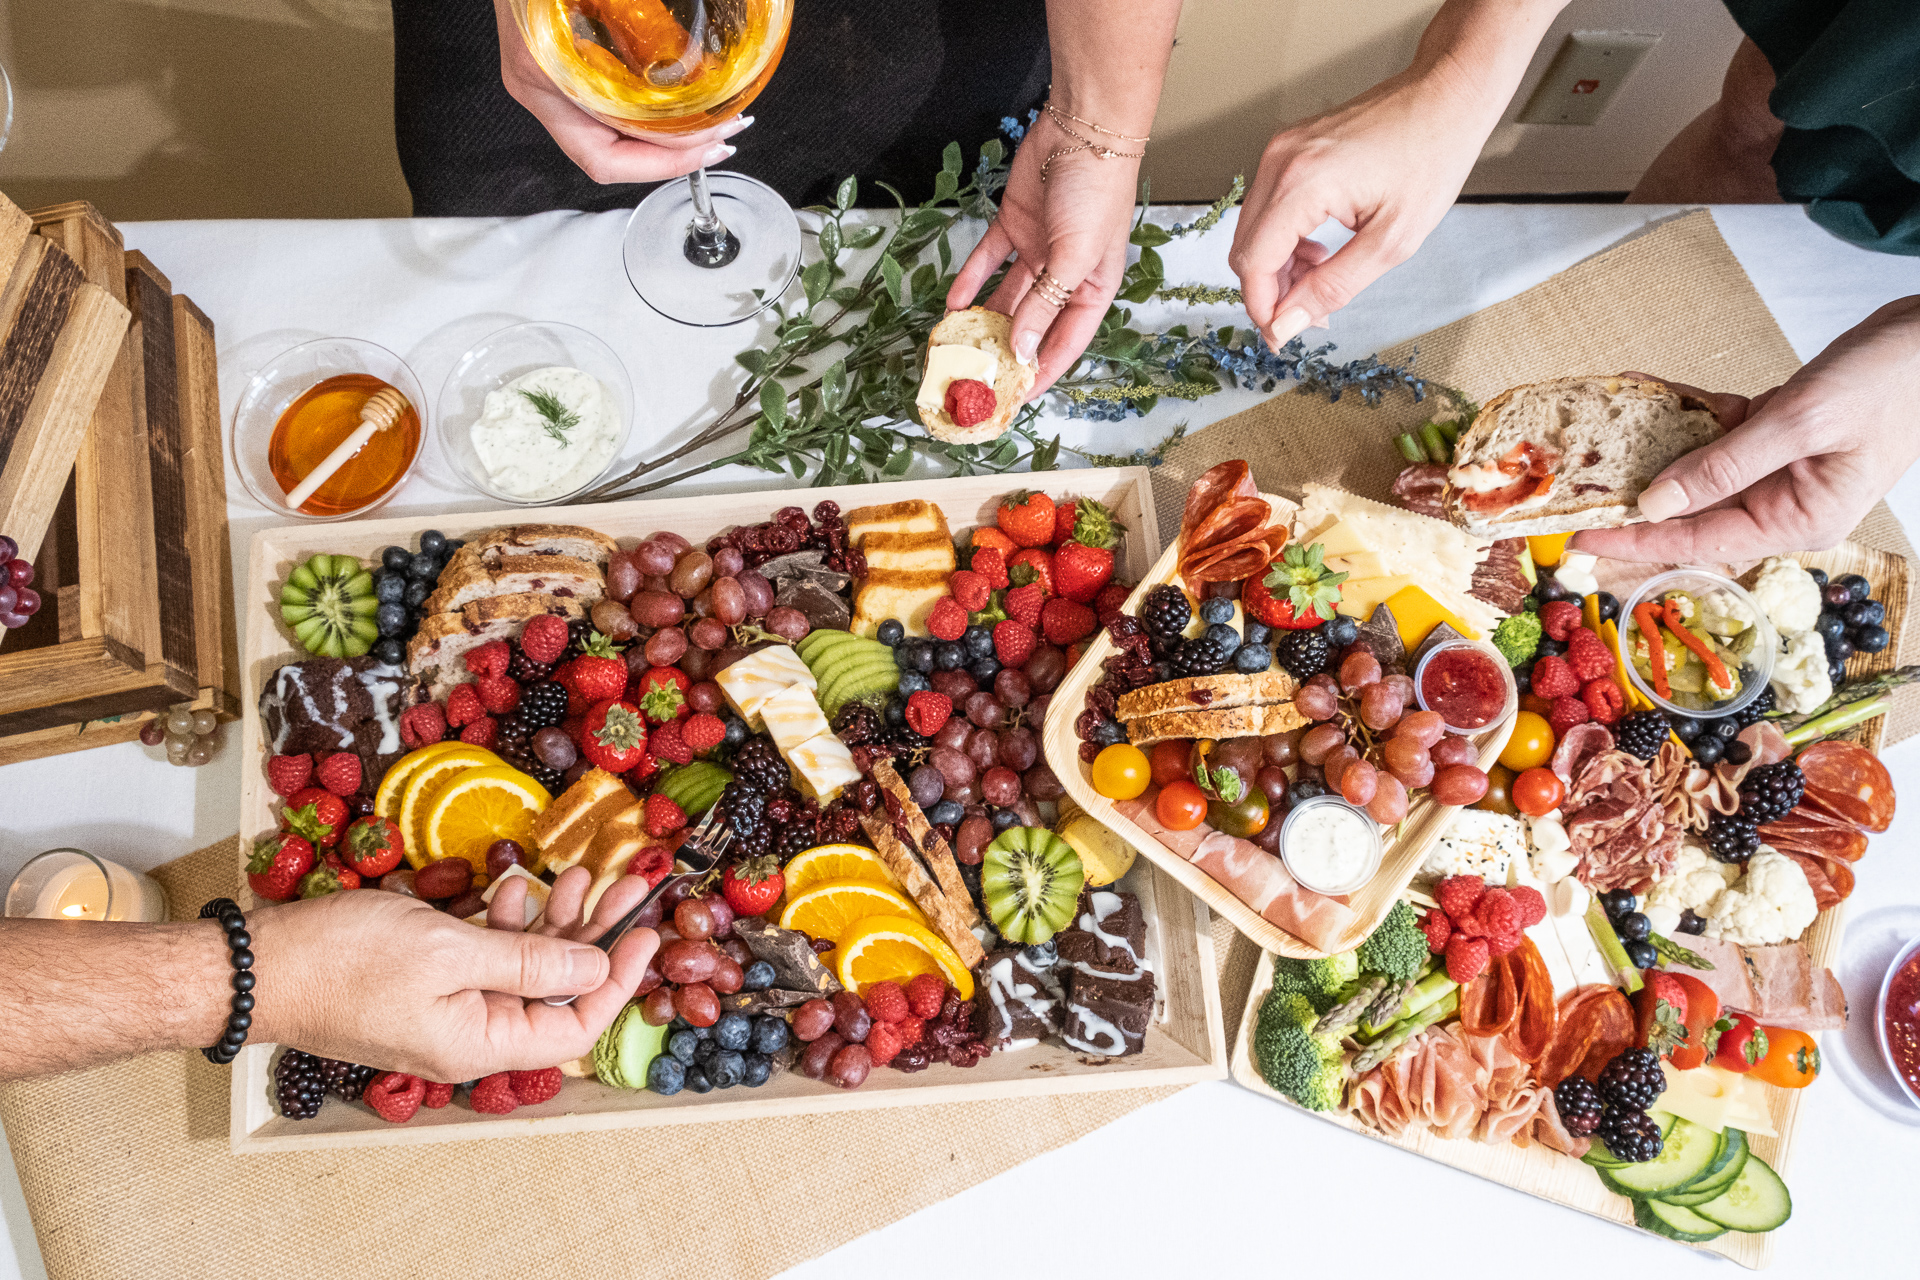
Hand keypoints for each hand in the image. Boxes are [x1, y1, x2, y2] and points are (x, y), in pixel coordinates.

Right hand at [251, 868, 655, 1080]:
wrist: (254, 964)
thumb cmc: (342, 960)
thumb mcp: (449, 952)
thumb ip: (529, 962)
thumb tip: (595, 968)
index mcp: (481, 1042)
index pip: (576, 1026)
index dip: (617, 980)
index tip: (646, 932)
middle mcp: (470, 1033)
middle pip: (555, 990)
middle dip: (591, 935)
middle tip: (619, 884)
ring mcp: (446, 1008)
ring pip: (522, 967)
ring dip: (549, 920)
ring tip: (569, 874)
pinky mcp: (424, 981)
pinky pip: (483, 956)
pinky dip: (504, 922)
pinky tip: (511, 885)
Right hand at [493, 0, 748, 184]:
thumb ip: (638, 29)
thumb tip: (684, 63)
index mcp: (540, 77)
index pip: (603, 158)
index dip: (662, 163)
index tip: (708, 145)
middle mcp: (541, 87)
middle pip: (615, 156)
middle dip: (676, 152)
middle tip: (724, 134)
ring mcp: (552, 79)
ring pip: (617, 135)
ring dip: (670, 135)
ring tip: (716, 120)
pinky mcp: (566, 64)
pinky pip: (613, 106)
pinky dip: (653, 110)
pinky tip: (685, 97)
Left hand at [947, 112, 1141, 397]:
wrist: (1081, 128)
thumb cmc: (1095, 192)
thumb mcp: (1075, 256)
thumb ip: (1045, 304)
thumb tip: (1021, 347)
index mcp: (1092, 288)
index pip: (1064, 342)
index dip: (1040, 370)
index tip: (1015, 398)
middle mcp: (1065, 274)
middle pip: (1031, 322)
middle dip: (1005, 349)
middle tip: (977, 376)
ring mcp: (1037, 250)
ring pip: (1005, 295)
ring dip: (982, 319)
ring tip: (957, 346)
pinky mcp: (1013, 226)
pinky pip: (987, 261)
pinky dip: (969, 280)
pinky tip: (951, 305)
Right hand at [1228, 69, 1490, 349]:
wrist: (1446, 96)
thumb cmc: (1431, 158)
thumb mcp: (1391, 241)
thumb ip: (1332, 286)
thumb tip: (1288, 325)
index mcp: (1302, 183)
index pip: (1253, 263)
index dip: (1264, 308)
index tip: (1284, 337)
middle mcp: (1279, 162)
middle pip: (1245, 249)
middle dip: (1271, 291)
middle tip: (1312, 313)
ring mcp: (1280, 151)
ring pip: (1253, 231)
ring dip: (1278, 267)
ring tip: (1321, 280)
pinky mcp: (1288, 149)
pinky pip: (1267, 208)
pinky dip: (1284, 240)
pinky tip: (1318, 251)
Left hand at [1575, 296, 1919, 561]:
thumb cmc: (1889, 384)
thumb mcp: (1801, 423)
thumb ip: (1726, 465)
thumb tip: (1657, 503)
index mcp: (1797, 520)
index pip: (1698, 540)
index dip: (1635, 540)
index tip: (1581, 537)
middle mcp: (1782, 503)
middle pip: (1689, 513)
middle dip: (1631, 501)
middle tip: (1569, 496)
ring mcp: (1777, 468)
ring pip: (1695, 468)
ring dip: (1648, 449)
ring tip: (1593, 440)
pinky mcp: (1774, 431)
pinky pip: (1714, 429)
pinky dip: (1679, 409)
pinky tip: (1640, 390)